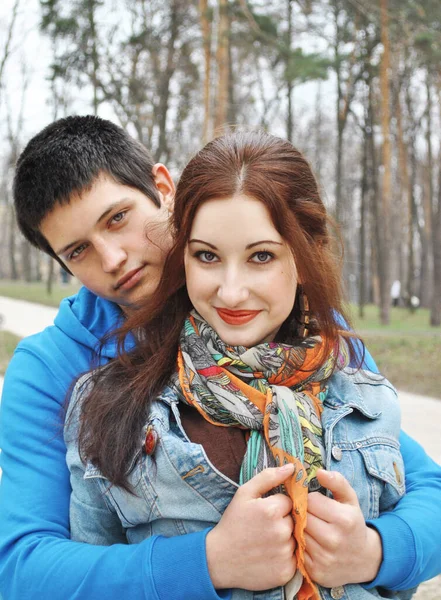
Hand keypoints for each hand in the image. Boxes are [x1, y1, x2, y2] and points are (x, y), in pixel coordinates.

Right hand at [206, 464, 296, 590]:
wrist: (219, 559)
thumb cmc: (233, 523)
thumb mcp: (244, 494)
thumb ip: (268, 477)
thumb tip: (291, 467)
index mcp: (271, 510)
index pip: (289, 502)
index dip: (277, 506)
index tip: (264, 514)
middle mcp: (281, 532)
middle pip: (294, 520)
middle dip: (283, 522)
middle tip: (264, 529)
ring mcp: (284, 554)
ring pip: (296, 539)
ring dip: (285, 539)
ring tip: (266, 542)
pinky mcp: (286, 572)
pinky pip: (295, 558)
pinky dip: (285, 557)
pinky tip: (270, 555)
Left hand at [304, 469, 382, 587]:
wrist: (363, 560)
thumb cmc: (353, 524)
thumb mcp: (350, 500)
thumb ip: (337, 482)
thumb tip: (319, 471)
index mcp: (344, 519)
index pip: (310, 501)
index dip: (309, 499)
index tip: (314, 503)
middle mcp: (334, 540)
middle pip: (302, 517)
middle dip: (303, 513)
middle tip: (308, 515)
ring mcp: (325, 558)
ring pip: (298, 533)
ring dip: (299, 529)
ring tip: (309, 528)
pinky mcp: (316, 572)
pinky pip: (298, 551)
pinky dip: (300, 545)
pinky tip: (309, 542)